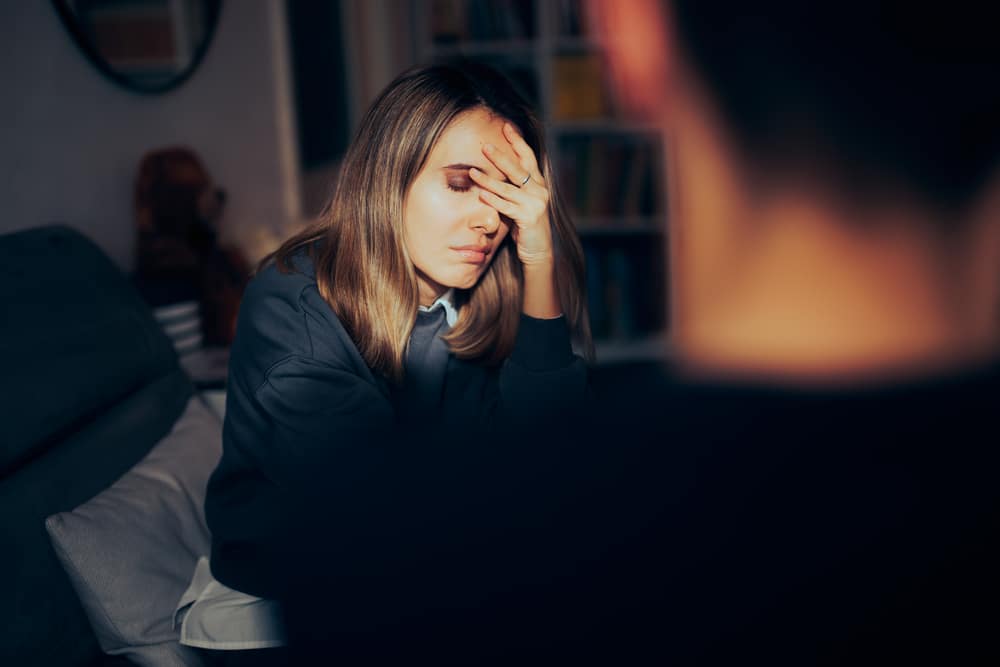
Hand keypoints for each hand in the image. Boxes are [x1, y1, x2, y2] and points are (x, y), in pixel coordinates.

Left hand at [469, 123, 552, 267]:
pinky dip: (493, 200)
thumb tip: (492, 175)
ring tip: (472, 172)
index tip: (506, 127)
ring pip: (508, 188)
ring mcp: (535, 204)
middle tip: (484, 145)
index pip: (528, 157)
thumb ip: (512, 189)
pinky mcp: (529, 218)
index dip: (517, 141)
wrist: (539, 252)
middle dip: (500, 156)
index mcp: (538, 184)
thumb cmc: (526, 228)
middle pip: (517, 169)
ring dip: (488, 179)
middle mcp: (539, 191)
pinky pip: (507, 206)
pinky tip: (481, 194)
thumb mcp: (520, 204)